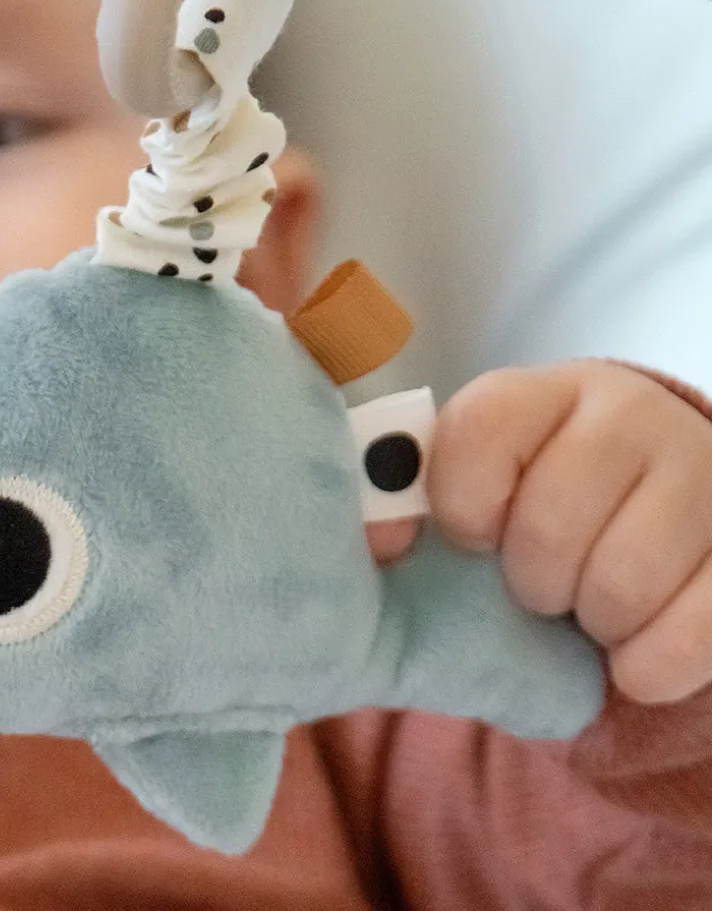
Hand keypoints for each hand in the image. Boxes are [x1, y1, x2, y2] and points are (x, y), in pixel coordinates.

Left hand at [425, 360, 711, 704]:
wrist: (659, 511)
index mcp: (540, 393)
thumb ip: (412, 504)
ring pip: (620, 583)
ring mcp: (701, 471)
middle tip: (541, 581)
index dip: (462, 506)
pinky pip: (692, 633)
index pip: (480, 434)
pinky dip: (648, 666)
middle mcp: (627, 414)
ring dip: (592, 620)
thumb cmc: (542, 505)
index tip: (474, 535)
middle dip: (531, 580)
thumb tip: (380, 539)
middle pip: (549, 525)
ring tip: (591, 602)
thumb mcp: (478, 486)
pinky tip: (635, 651)